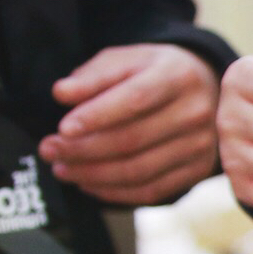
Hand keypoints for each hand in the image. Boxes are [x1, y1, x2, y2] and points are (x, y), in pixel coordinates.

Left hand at [37, 44, 220, 205]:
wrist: (204, 90)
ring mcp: (201, 145)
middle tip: (48, 150)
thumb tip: (62, 93)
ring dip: (93, 174)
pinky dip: (114, 192)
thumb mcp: (127, 60)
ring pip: (139, 170)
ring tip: (61, 169)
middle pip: (133, 139)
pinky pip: (152, 191)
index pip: (135, 99)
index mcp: (177, 75)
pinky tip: (87, 183)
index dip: (97, 116)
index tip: (62, 129)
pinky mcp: (197, 170)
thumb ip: (94, 75)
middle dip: (83, 149)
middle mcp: (196, 112)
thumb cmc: (154, 73)